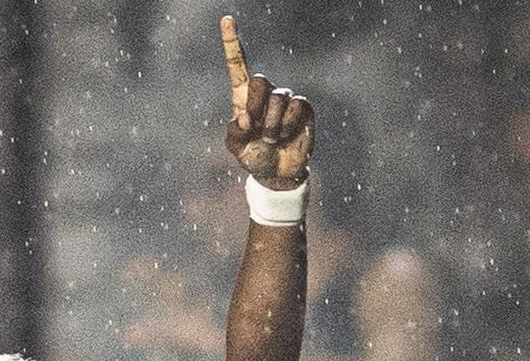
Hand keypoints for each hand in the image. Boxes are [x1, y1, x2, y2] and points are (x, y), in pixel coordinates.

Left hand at [221, 16, 312, 188]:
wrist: (276, 172)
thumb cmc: (253, 155)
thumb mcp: (236, 147)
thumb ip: (235, 132)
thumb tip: (246, 117)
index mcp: (243, 96)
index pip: (237, 64)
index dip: (232, 42)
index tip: (226, 19)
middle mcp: (265, 92)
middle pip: (259, 81)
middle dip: (256, 106)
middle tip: (256, 127)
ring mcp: (285, 98)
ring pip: (278, 98)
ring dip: (272, 125)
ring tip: (271, 139)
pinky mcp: (303, 108)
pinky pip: (296, 107)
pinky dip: (288, 125)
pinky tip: (286, 136)